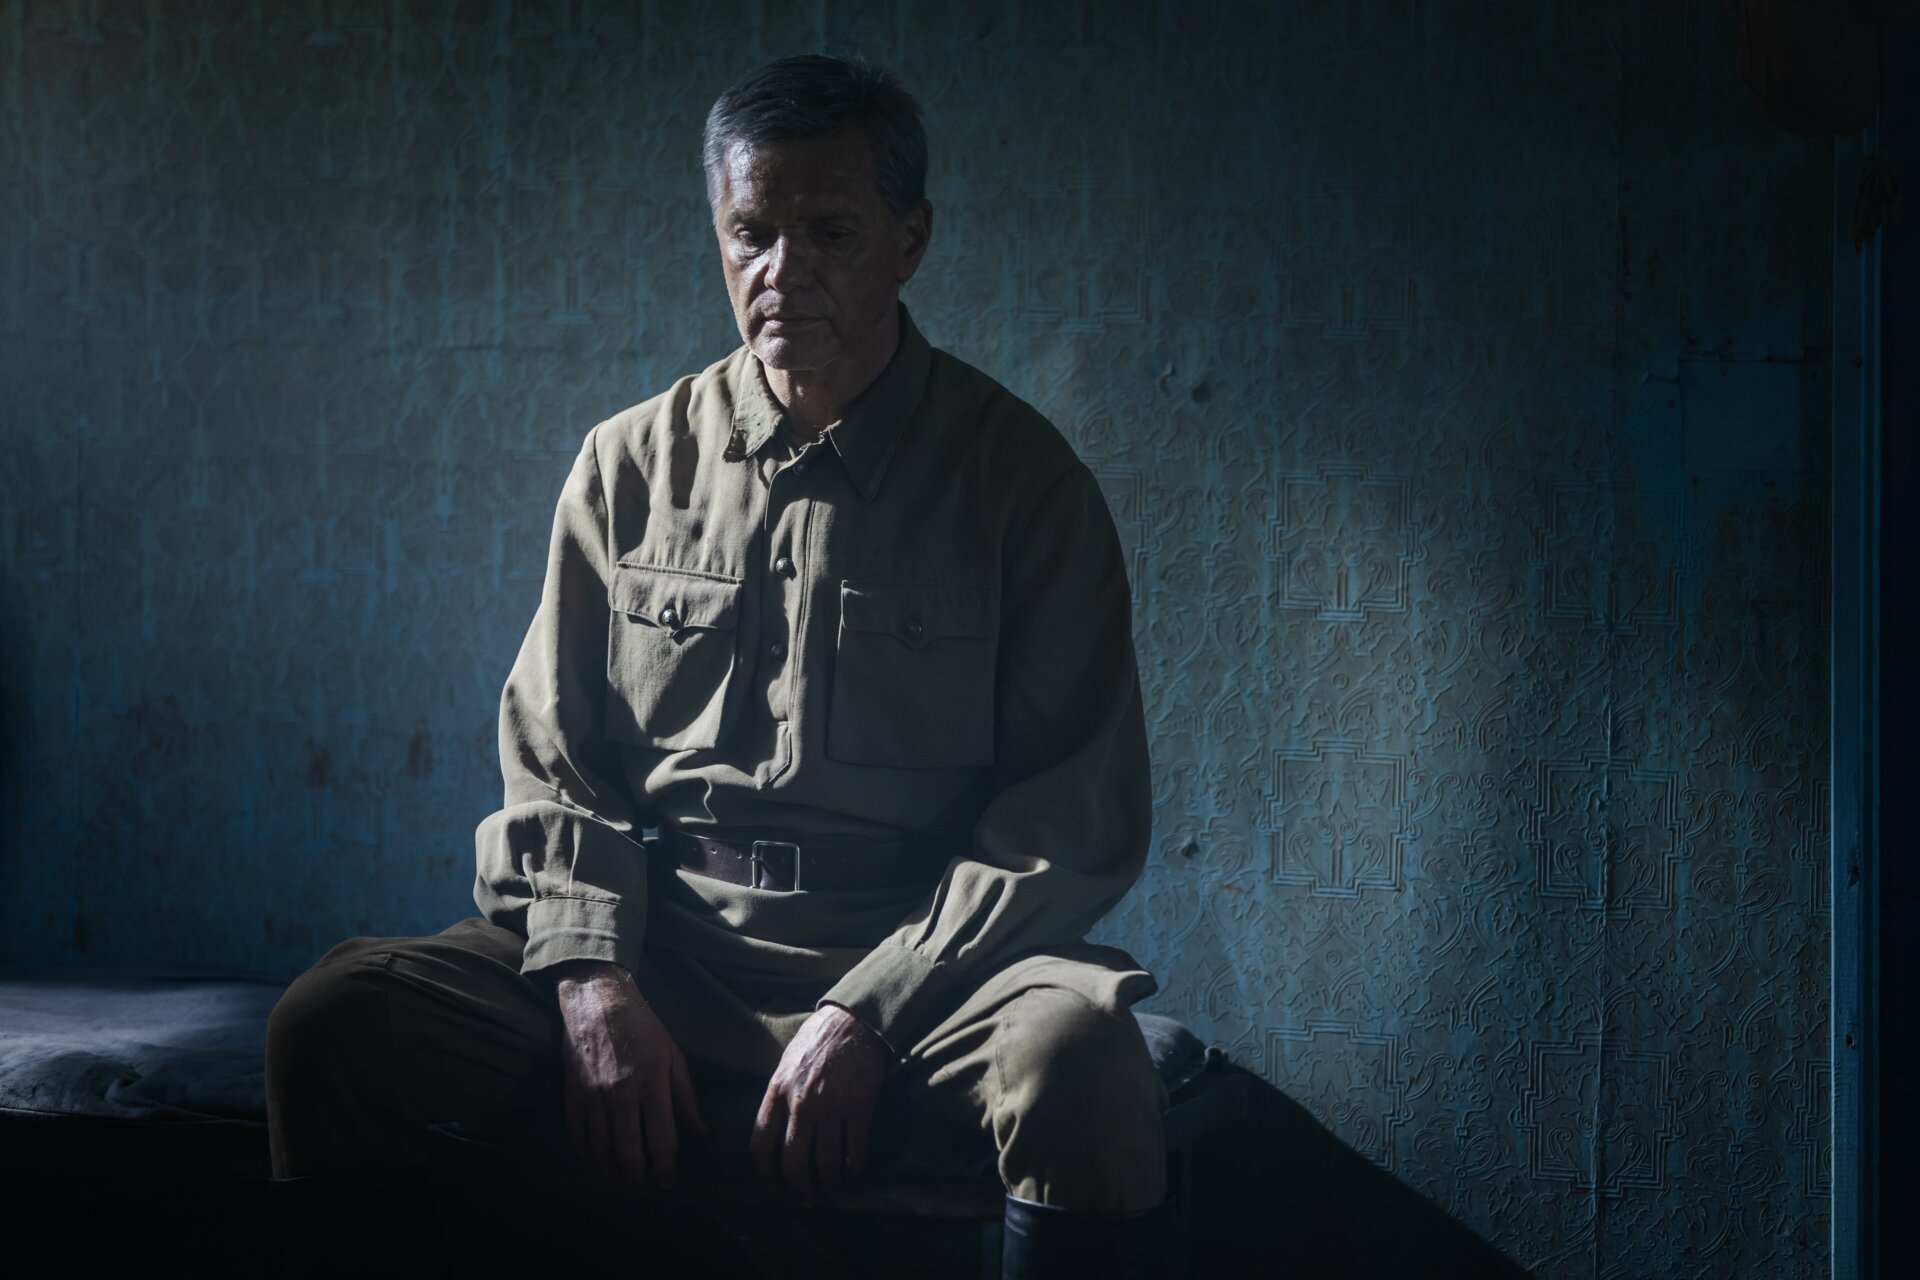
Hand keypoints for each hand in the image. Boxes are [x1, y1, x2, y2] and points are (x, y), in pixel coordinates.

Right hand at [553, 960, 706, 1192]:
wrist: (598, 1001)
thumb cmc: (644, 1027)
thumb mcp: (674, 1056)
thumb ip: (687, 1098)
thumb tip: (701, 1133)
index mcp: (652, 1084)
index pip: (662, 1140)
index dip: (666, 1168)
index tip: (668, 1183)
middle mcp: (621, 1095)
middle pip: (629, 1152)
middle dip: (640, 1179)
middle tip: (646, 1190)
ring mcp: (593, 1096)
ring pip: (602, 1150)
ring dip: (614, 1173)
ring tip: (624, 1182)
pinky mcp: (572, 1094)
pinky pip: (578, 1135)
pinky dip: (588, 1156)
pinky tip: (598, 1163)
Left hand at [751, 1003, 891, 1203]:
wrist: (855, 1020)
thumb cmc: (818, 1038)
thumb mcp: (786, 1062)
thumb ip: (778, 1094)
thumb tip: (773, 1127)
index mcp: (777, 1090)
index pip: (761, 1142)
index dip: (766, 1171)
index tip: (774, 1182)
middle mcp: (801, 1103)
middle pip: (793, 1161)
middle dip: (798, 1188)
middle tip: (806, 1198)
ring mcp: (831, 1107)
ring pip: (825, 1162)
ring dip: (828, 1184)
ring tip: (831, 1190)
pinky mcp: (859, 1107)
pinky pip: (855, 1150)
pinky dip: (853, 1168)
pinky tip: (852, 1174)